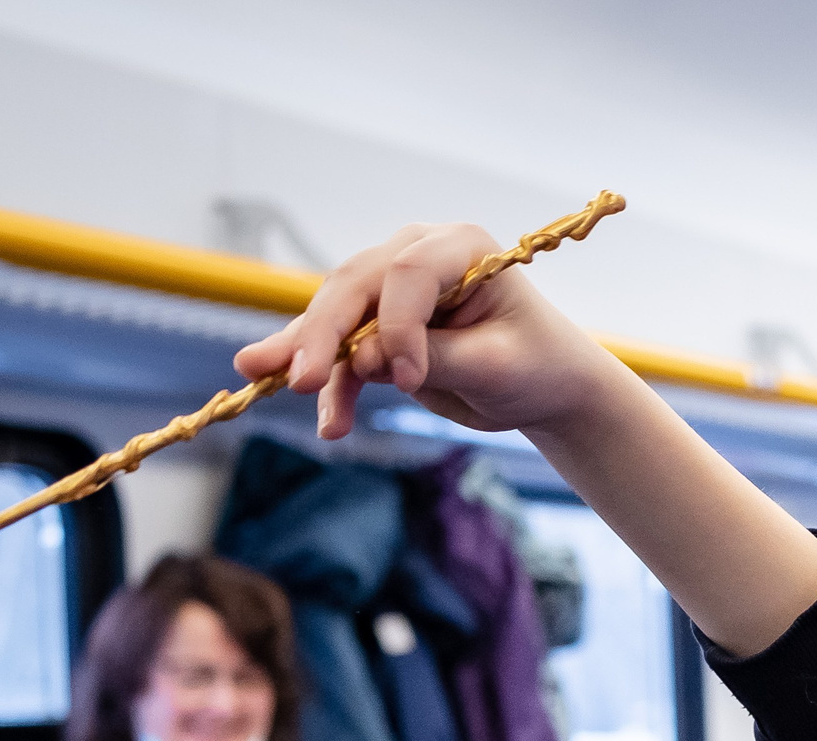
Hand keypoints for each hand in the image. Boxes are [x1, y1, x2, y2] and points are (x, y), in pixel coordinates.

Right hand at [233, 223, 626, 440]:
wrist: (546, 386)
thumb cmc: (537, 365)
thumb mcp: (496, 367)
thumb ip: (433, 358)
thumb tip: (361, 359)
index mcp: (461, 247)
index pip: (407, 273)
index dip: (396, 325)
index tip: (407, 380)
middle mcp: (418, 254)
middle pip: (355, 287)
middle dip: (323, 335)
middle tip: (300, 380)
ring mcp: (392, 287)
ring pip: (335, 316)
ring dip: (307, 356)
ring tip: (270, 383)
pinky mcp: (378, 324)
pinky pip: (341, 349)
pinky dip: (328, 381)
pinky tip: (326, 418)